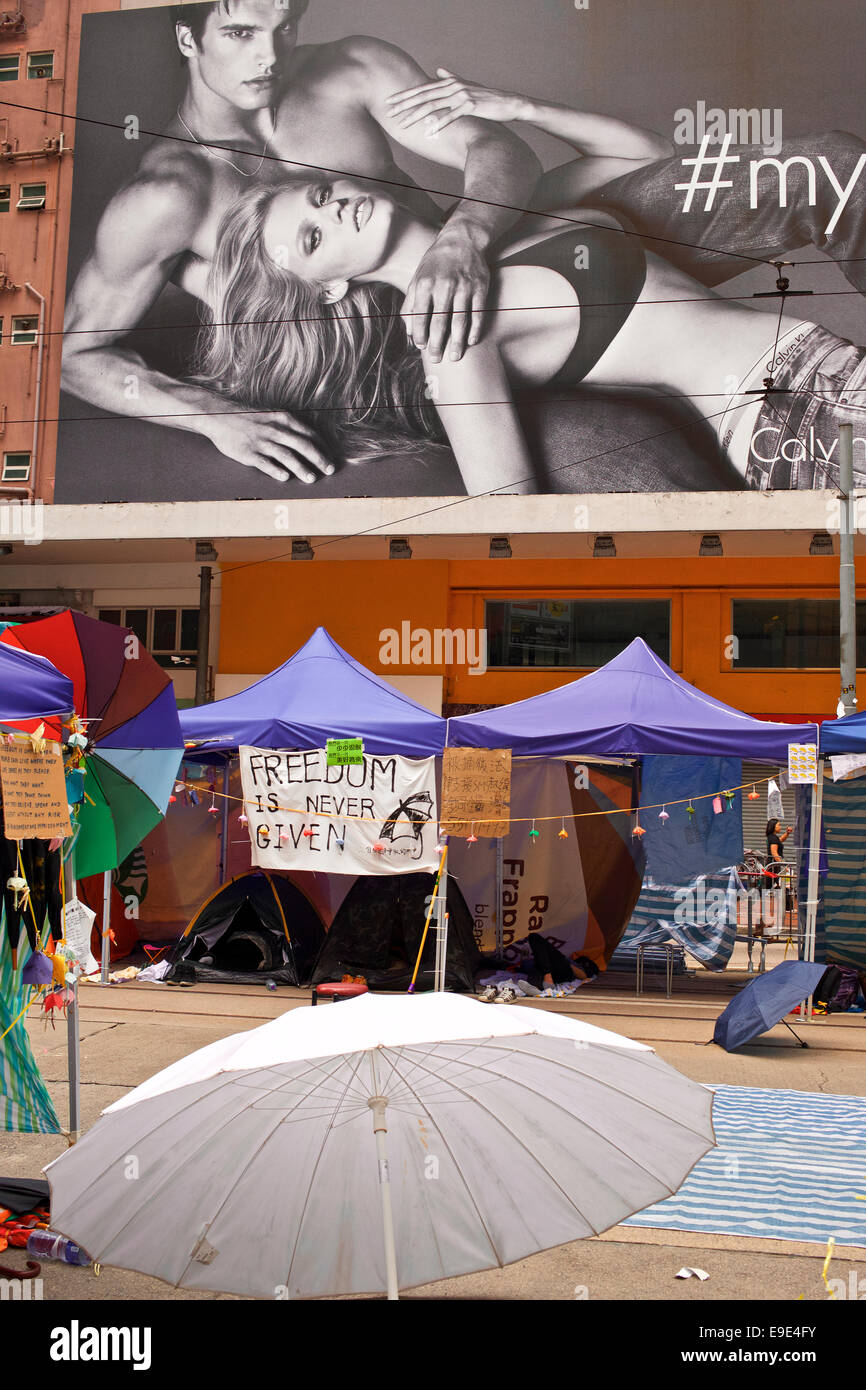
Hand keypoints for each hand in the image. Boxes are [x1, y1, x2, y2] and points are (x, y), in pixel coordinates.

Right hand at [203, 410, 332, 482]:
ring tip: (312, 478)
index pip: (309, 434)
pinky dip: (277, 470)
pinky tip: (286, 478)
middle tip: (330, 470)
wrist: (220, 416)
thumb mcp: (272, 415)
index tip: (331, 458)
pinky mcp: (249, 453)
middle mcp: (275, 429)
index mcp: (283, 419)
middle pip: (303, 445)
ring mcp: (262, 441)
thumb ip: (288, 426)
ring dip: (302, 468)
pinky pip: (265, 463)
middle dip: (319, 459)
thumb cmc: (249, 418)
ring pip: (287, 456)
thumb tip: (308, 440)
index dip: (323, 447)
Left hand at [386, 68, 531, 134]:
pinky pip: (451, 117)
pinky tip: (428, 132)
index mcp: (449, 82)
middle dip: (404, 104)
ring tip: (402, 125)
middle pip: (423, 96)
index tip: (390, 101)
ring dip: (415, 116)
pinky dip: (439, 124)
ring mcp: (461, 96)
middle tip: (388, 112)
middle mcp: (453, 87)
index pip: (422, 89)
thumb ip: (451, 77)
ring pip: (433, 106)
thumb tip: (438, 70)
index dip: (405, 95)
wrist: (508, 103)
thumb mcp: (467, 85)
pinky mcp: (470, 107)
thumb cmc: (486, 97)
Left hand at [402, 226, 488, 361]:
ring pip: (460, 320)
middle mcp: (443, 285)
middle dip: (437, 344)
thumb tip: (408, 333)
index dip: (420, 334)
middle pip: (440, 322)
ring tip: (455, 357)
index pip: (420, 316)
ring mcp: (464, 287)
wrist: (461, 240)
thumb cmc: (435, 264)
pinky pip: (478, 313)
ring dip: (457, 342)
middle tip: (437, 359)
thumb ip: (410, 305)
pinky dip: (475, 329)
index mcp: (424, 284)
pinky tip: (471, 341)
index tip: (421, 348)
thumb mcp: (417, 278)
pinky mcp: (480, 287)